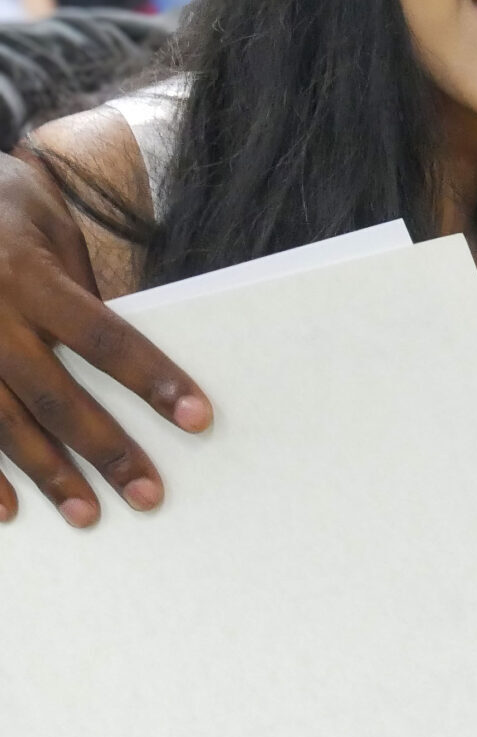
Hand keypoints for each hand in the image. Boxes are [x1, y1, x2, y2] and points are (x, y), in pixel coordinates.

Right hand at [0, 150, 210, 524]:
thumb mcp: (48, 221)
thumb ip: (78, 284)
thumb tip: (116, 350)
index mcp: (29, 275)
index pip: (104, 337)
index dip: (152, 380)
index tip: (197, 418)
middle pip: (54, 394)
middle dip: (104, 449)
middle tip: (148, 494)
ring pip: (1, 422)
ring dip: (46, 474)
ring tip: (87, 515)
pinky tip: (7, 509)